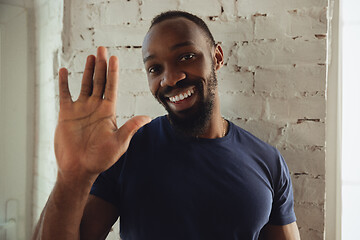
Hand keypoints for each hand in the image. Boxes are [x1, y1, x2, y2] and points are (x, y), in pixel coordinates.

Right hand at [54, 47, 149, 180]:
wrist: (79, 168)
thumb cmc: (101, 159)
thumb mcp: (119, 143)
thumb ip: (131, 128)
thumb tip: (148, 118)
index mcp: (108, 112)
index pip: (111, 87)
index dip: (113, 72)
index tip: (115, 58)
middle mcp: (95, 107)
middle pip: (99, 81)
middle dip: (101, 65)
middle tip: (102, 49)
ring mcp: (81, 109)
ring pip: (85, 84)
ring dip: (88, 70)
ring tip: (91, 56)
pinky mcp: (67, 113)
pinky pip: (65, 94)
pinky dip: (64, 82)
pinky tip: (65, 71)